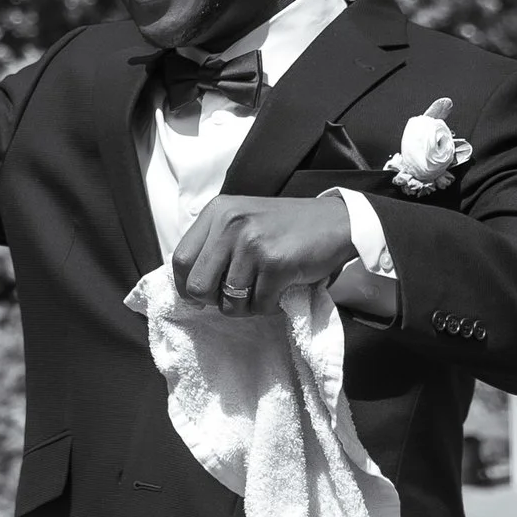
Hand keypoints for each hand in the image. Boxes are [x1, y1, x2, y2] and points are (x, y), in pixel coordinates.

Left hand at [171, 194, 355, 314]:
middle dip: (214, 301)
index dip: (186, 286)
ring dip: (246, 306)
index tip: (201, 296)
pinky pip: (259, 305)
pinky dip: (269, 305)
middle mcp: (230, 224)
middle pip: (197, 286)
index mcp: (217, 211)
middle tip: (234, 296)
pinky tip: (281, 287)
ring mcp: (253, 243)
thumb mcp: (242, 220)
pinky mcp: (276, 263)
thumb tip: (187, 285)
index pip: (179, 260)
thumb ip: (214, 244)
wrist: (336, 222)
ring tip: (263, 288)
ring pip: (229, 301)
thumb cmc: (285, 227)